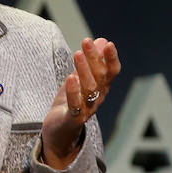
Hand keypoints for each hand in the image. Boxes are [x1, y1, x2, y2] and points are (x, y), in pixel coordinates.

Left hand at [41, 37, 119, 168]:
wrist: (59, 132)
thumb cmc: (70, 102)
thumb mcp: (79, 79)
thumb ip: (91, 62)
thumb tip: (101, 40)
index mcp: (101, 88)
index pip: (111, 72)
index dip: (111, 58)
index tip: (108, 43)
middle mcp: (98, 98)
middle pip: (100, 77)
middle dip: (94, 58)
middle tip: (86, 41)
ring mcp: (87, 109)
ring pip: (90, 88)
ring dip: (84, 70)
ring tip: (77, 54)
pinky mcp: (73, 118)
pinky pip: (76, 105)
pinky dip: (74, 91)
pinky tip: (70, 78)